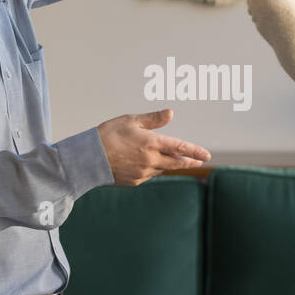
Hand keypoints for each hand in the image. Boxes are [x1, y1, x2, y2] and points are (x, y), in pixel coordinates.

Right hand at [96, 109, 210, 186]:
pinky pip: (149, 175)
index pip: (180, 147)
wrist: (88, 159)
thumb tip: (171, 113)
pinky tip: (148, 164)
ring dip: (169, 164)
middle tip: (199, 161)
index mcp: (151, 143)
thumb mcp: (130, 121)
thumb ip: (153, 119)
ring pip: (162, 169)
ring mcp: (143, 173)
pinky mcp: (134, 181)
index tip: (207, 155)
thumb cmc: (108, 135)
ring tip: (174, 159)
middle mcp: (150, 160)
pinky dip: (153, 169)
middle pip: (176, 162)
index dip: (195, 151)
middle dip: (189, 161)